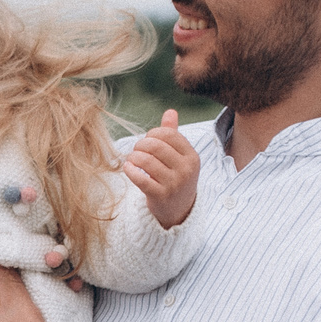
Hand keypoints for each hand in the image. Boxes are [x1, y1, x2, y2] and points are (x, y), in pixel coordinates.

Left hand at [124, 110, 199, 228]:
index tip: (147, 140)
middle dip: (141, 144)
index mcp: (192, 156)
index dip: (153, 133)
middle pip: (156, 146)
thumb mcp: (179, 157)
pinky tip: (128, 168)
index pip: (169, 134)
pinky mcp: (160, 196)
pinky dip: (130, 170)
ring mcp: (174, 184)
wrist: (178, 210)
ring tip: (132, 159)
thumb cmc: (176, 177)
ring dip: (133, 157)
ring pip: (146, 161)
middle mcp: (186, 170)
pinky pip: (140, 178)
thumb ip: (173, 134)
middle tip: (136, 150)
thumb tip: (170, 111)